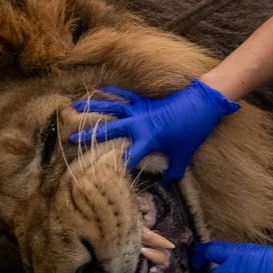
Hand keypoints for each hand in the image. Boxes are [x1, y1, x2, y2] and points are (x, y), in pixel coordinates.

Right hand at [70, 79, 239, 182]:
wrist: (202, 104)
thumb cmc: (192, 131)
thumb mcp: (184, 155)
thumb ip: (174, 171)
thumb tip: (166, 183)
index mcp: (148, 139)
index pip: (128, 156)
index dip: (116, 165)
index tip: (104, 174)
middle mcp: (139, 124)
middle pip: (110, 129)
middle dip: (90, 135)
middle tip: (70, 139)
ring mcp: (140, 110)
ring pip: (112, 108)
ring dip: (93, 107)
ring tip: (74, 107)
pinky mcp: (145, 101)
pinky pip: (125, 95)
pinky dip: (113, 92)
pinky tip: (99, 90)